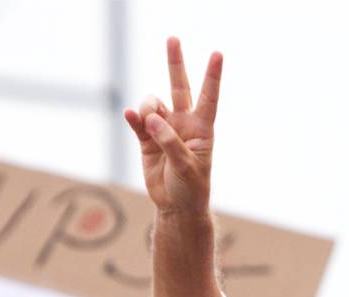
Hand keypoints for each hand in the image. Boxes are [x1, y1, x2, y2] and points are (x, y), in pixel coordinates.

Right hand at [124, 37, 222, 219]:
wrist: (176, 206)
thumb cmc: (191, 187)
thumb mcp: (187, 167)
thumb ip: (170, 142)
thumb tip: (152, 117)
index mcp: (202, 129)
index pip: (208, 97)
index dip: (212, 76)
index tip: (217, 54)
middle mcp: (183, 124)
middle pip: (179, 87)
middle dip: (175, 63)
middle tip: (173, 38)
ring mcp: (164, 129)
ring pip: (153, 104)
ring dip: (148, 108)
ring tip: (148, 124)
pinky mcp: (147, 140)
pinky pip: (138, 121)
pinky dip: (134, 117)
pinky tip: (131, 115)